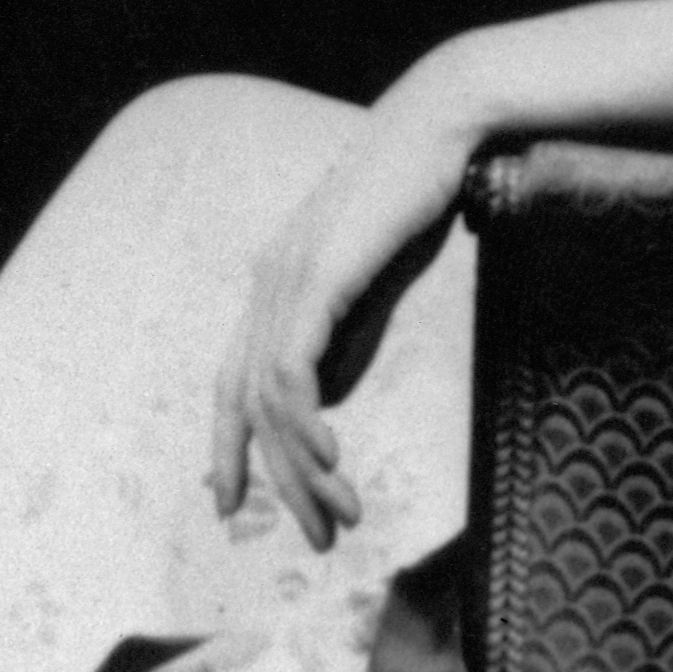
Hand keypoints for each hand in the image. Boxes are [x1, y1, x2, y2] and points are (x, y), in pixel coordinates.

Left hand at [206, 53, 486, 548]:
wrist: (444, 133)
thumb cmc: (414, 203)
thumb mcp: (372, 290)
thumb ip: (343, 341)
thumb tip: (320, 403)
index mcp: (275, 288)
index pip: (234, 381)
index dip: (228, 445)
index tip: (232, 503)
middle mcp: (266, 285)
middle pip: (241, 402)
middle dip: (268, 478)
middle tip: (312, 539)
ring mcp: (285, 278)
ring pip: (268, 398)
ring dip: (303, 468)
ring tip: (339, 518)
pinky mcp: (315, 275)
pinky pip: (291, 368)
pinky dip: (305, 423)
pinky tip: (329, 461)